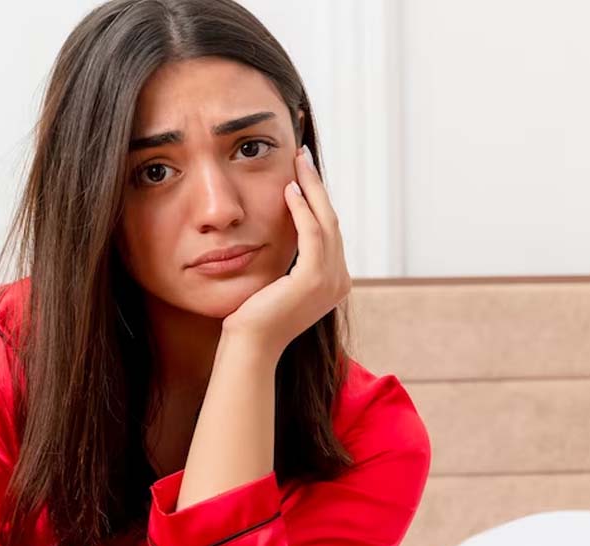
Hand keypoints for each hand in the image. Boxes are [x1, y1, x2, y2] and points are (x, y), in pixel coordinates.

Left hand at [221, 144, 350, 360]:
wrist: (250, 345)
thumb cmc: (254, 316)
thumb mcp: (278, 281)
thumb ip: (289, 259)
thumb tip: (282, 229)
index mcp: (334, 281)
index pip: (328, 230)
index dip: (317, 198)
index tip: (303, 173)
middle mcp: (340, 281)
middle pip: (331, 220)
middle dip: (317, 185)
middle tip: (302, 157)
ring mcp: (331, 281)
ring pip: (325, 221)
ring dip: (311, 188)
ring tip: (298, 163)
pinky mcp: (314, 279)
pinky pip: (312, 233)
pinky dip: (302, 209)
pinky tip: (289, 190)